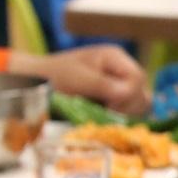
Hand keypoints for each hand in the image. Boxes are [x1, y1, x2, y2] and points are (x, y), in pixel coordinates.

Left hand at [24, 45, 150, 115]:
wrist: (36, 83)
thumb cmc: (53, 76)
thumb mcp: (77, 78)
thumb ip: (103, 85)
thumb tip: (128, 94)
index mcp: (114, 57)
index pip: (137, 77)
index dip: (128, 93)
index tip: (109, 105)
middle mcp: (120, 71)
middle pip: (141, 92)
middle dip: (126, 106)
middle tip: (105, 112)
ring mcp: (118, 86)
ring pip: (138, 105)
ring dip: (124, 114)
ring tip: (103, 116)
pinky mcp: (113, 101)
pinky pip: (127, 112)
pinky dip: (119, 118)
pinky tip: (104, 119)